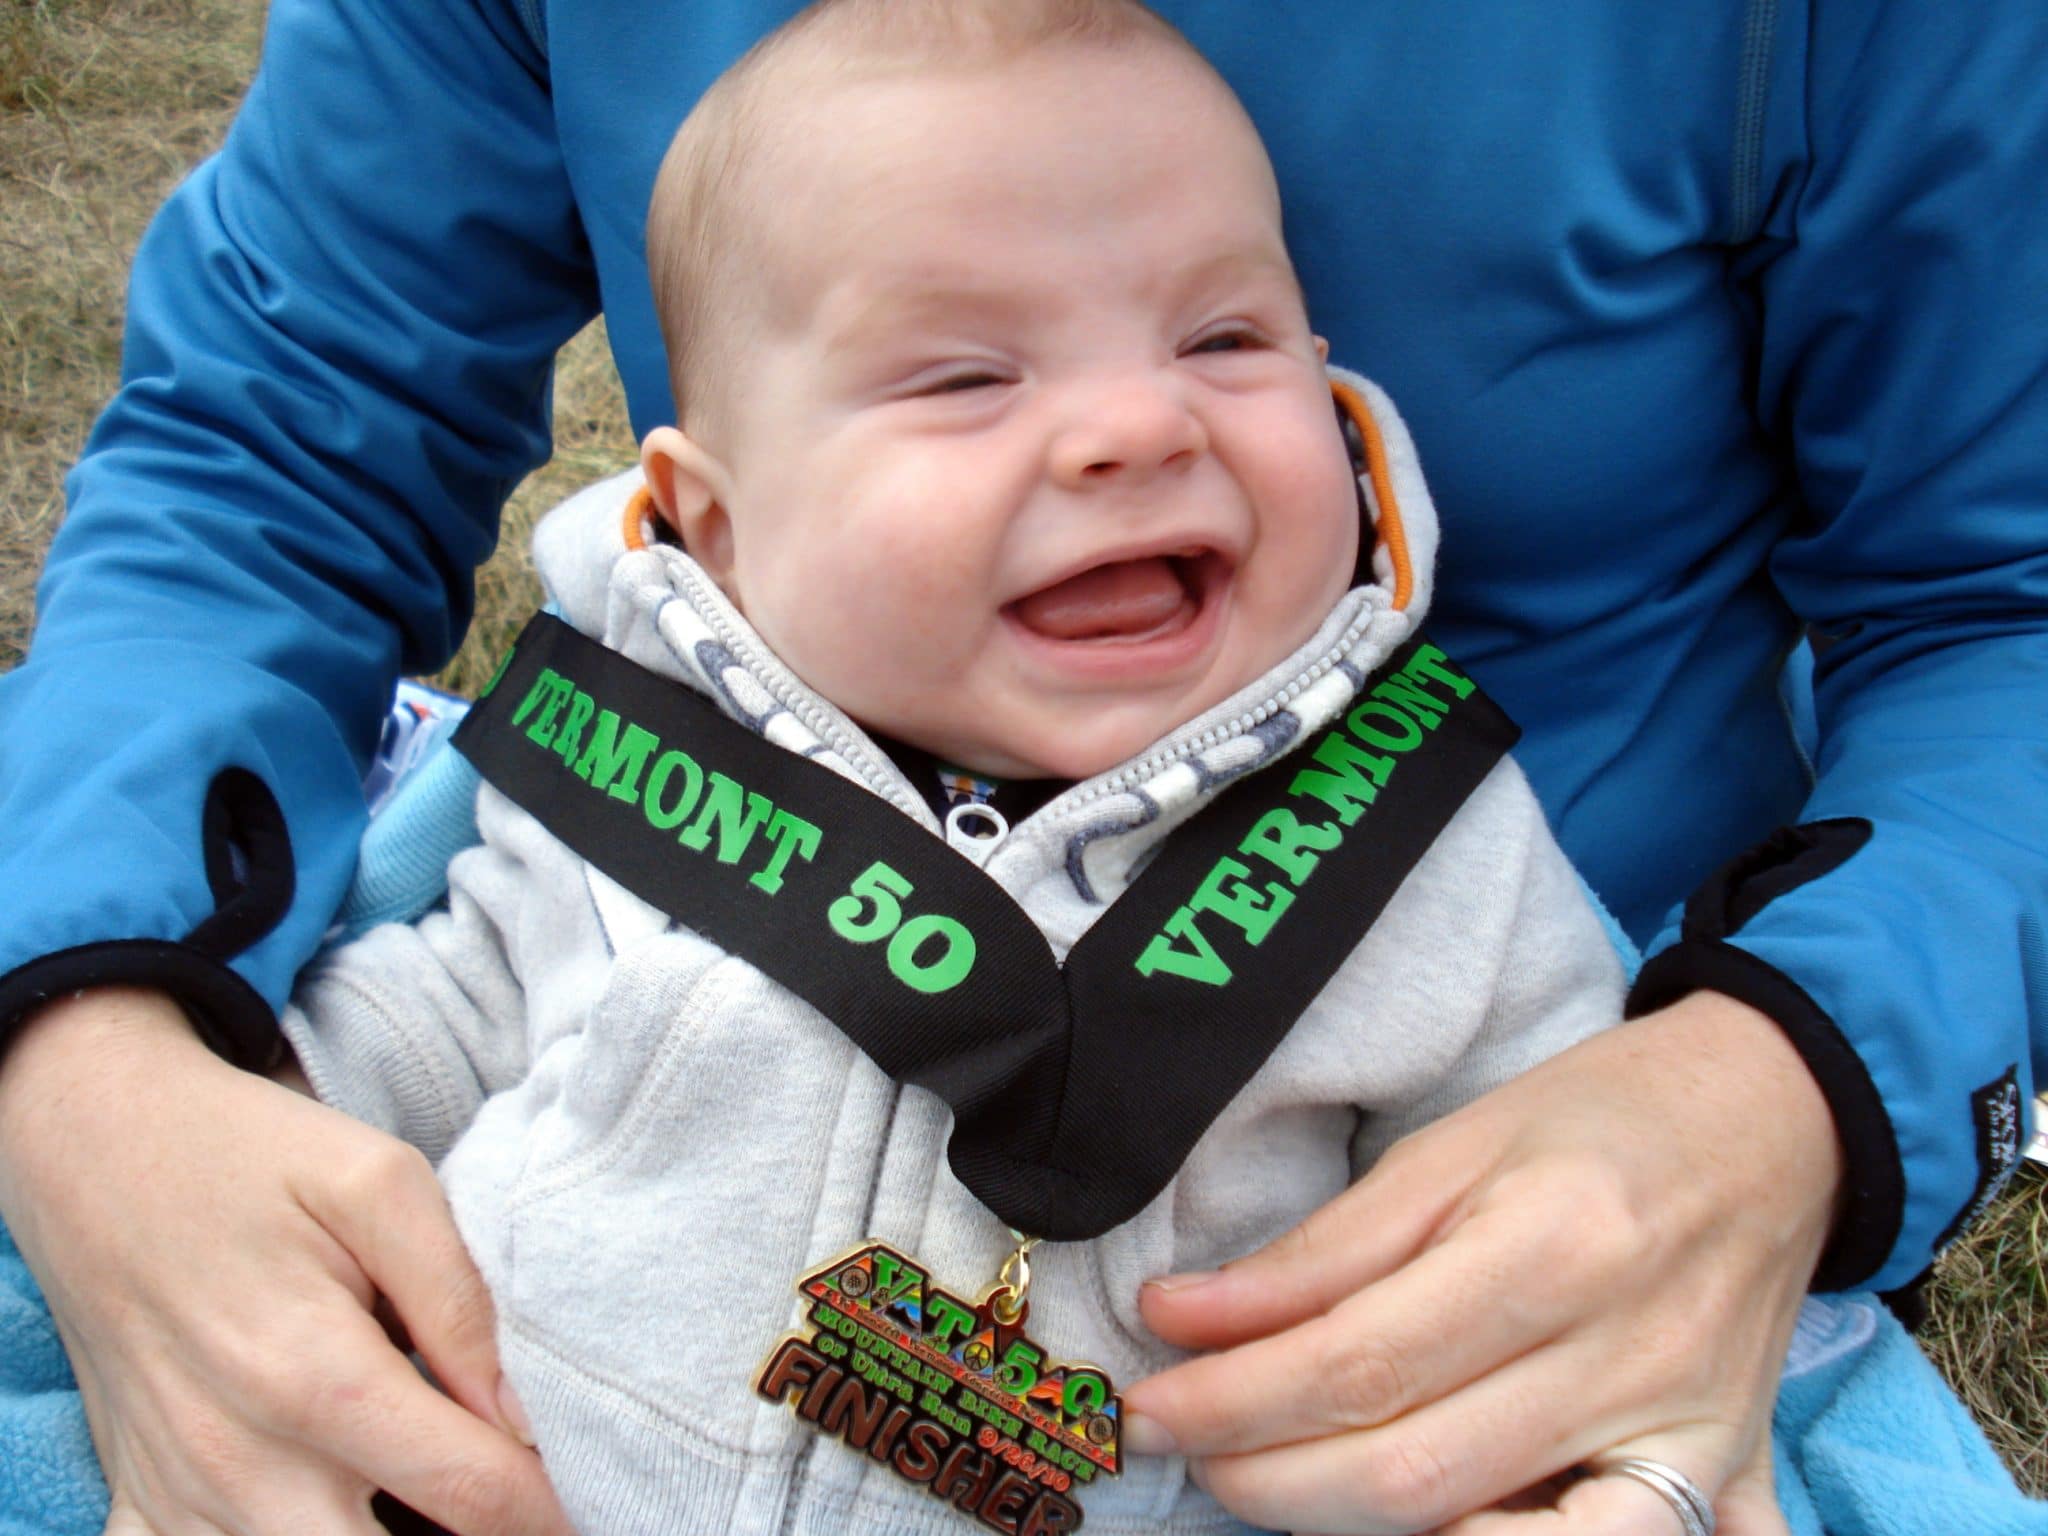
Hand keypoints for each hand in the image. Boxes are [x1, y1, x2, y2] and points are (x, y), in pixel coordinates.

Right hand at [0, 987, 573, 1535]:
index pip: (469, 1491)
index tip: (584, 1499)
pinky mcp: (138, 1504)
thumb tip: (519, 1413)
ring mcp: (181, 1495)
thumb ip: (460, 1300)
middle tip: (510, 1503)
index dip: (546, 1508)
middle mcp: (241, 1461)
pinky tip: (327, 1510)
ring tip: (428, 1501)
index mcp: (314, 1376)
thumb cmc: (253, 1156)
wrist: (98, 1145)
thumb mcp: (381, 1183)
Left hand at [1124, 992, 1839, 1534]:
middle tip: (1185, 1444)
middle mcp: (1626, 1355)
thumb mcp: (1451, 1146)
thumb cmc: (1601, 1118)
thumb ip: (1320, 1252)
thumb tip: (1179, 1316)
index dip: (1232, 1398)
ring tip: (1275, 1484)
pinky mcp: (1718, 1476)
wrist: (1776, 1121)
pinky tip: (1425, 1535)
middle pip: (1412, 1473)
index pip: (1359, 1362)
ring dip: (1356, 1531)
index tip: (1146, 1402)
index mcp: (1552, 1244)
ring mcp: (1681, 1435)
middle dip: (1266, 1477)